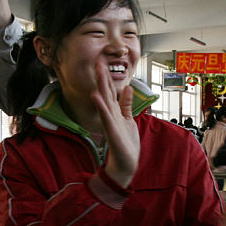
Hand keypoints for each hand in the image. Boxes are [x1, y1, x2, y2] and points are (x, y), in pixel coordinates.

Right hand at [90, 65, 139, 187]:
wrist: (125, 163)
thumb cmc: (126, 142)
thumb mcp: (128, 119)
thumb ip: (126, 104)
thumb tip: (128, 88)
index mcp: (115, 112)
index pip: (110, 92)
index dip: (107, 78)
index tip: (102, 64)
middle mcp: (111, 115)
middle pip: (106, 93)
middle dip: (102, 78)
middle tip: (98, 62)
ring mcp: (110, 122)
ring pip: (105, 101)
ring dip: (101, 86)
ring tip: (98, 73)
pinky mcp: (111, 130)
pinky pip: (105, 116)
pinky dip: (101, 106)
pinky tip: (96, 96)